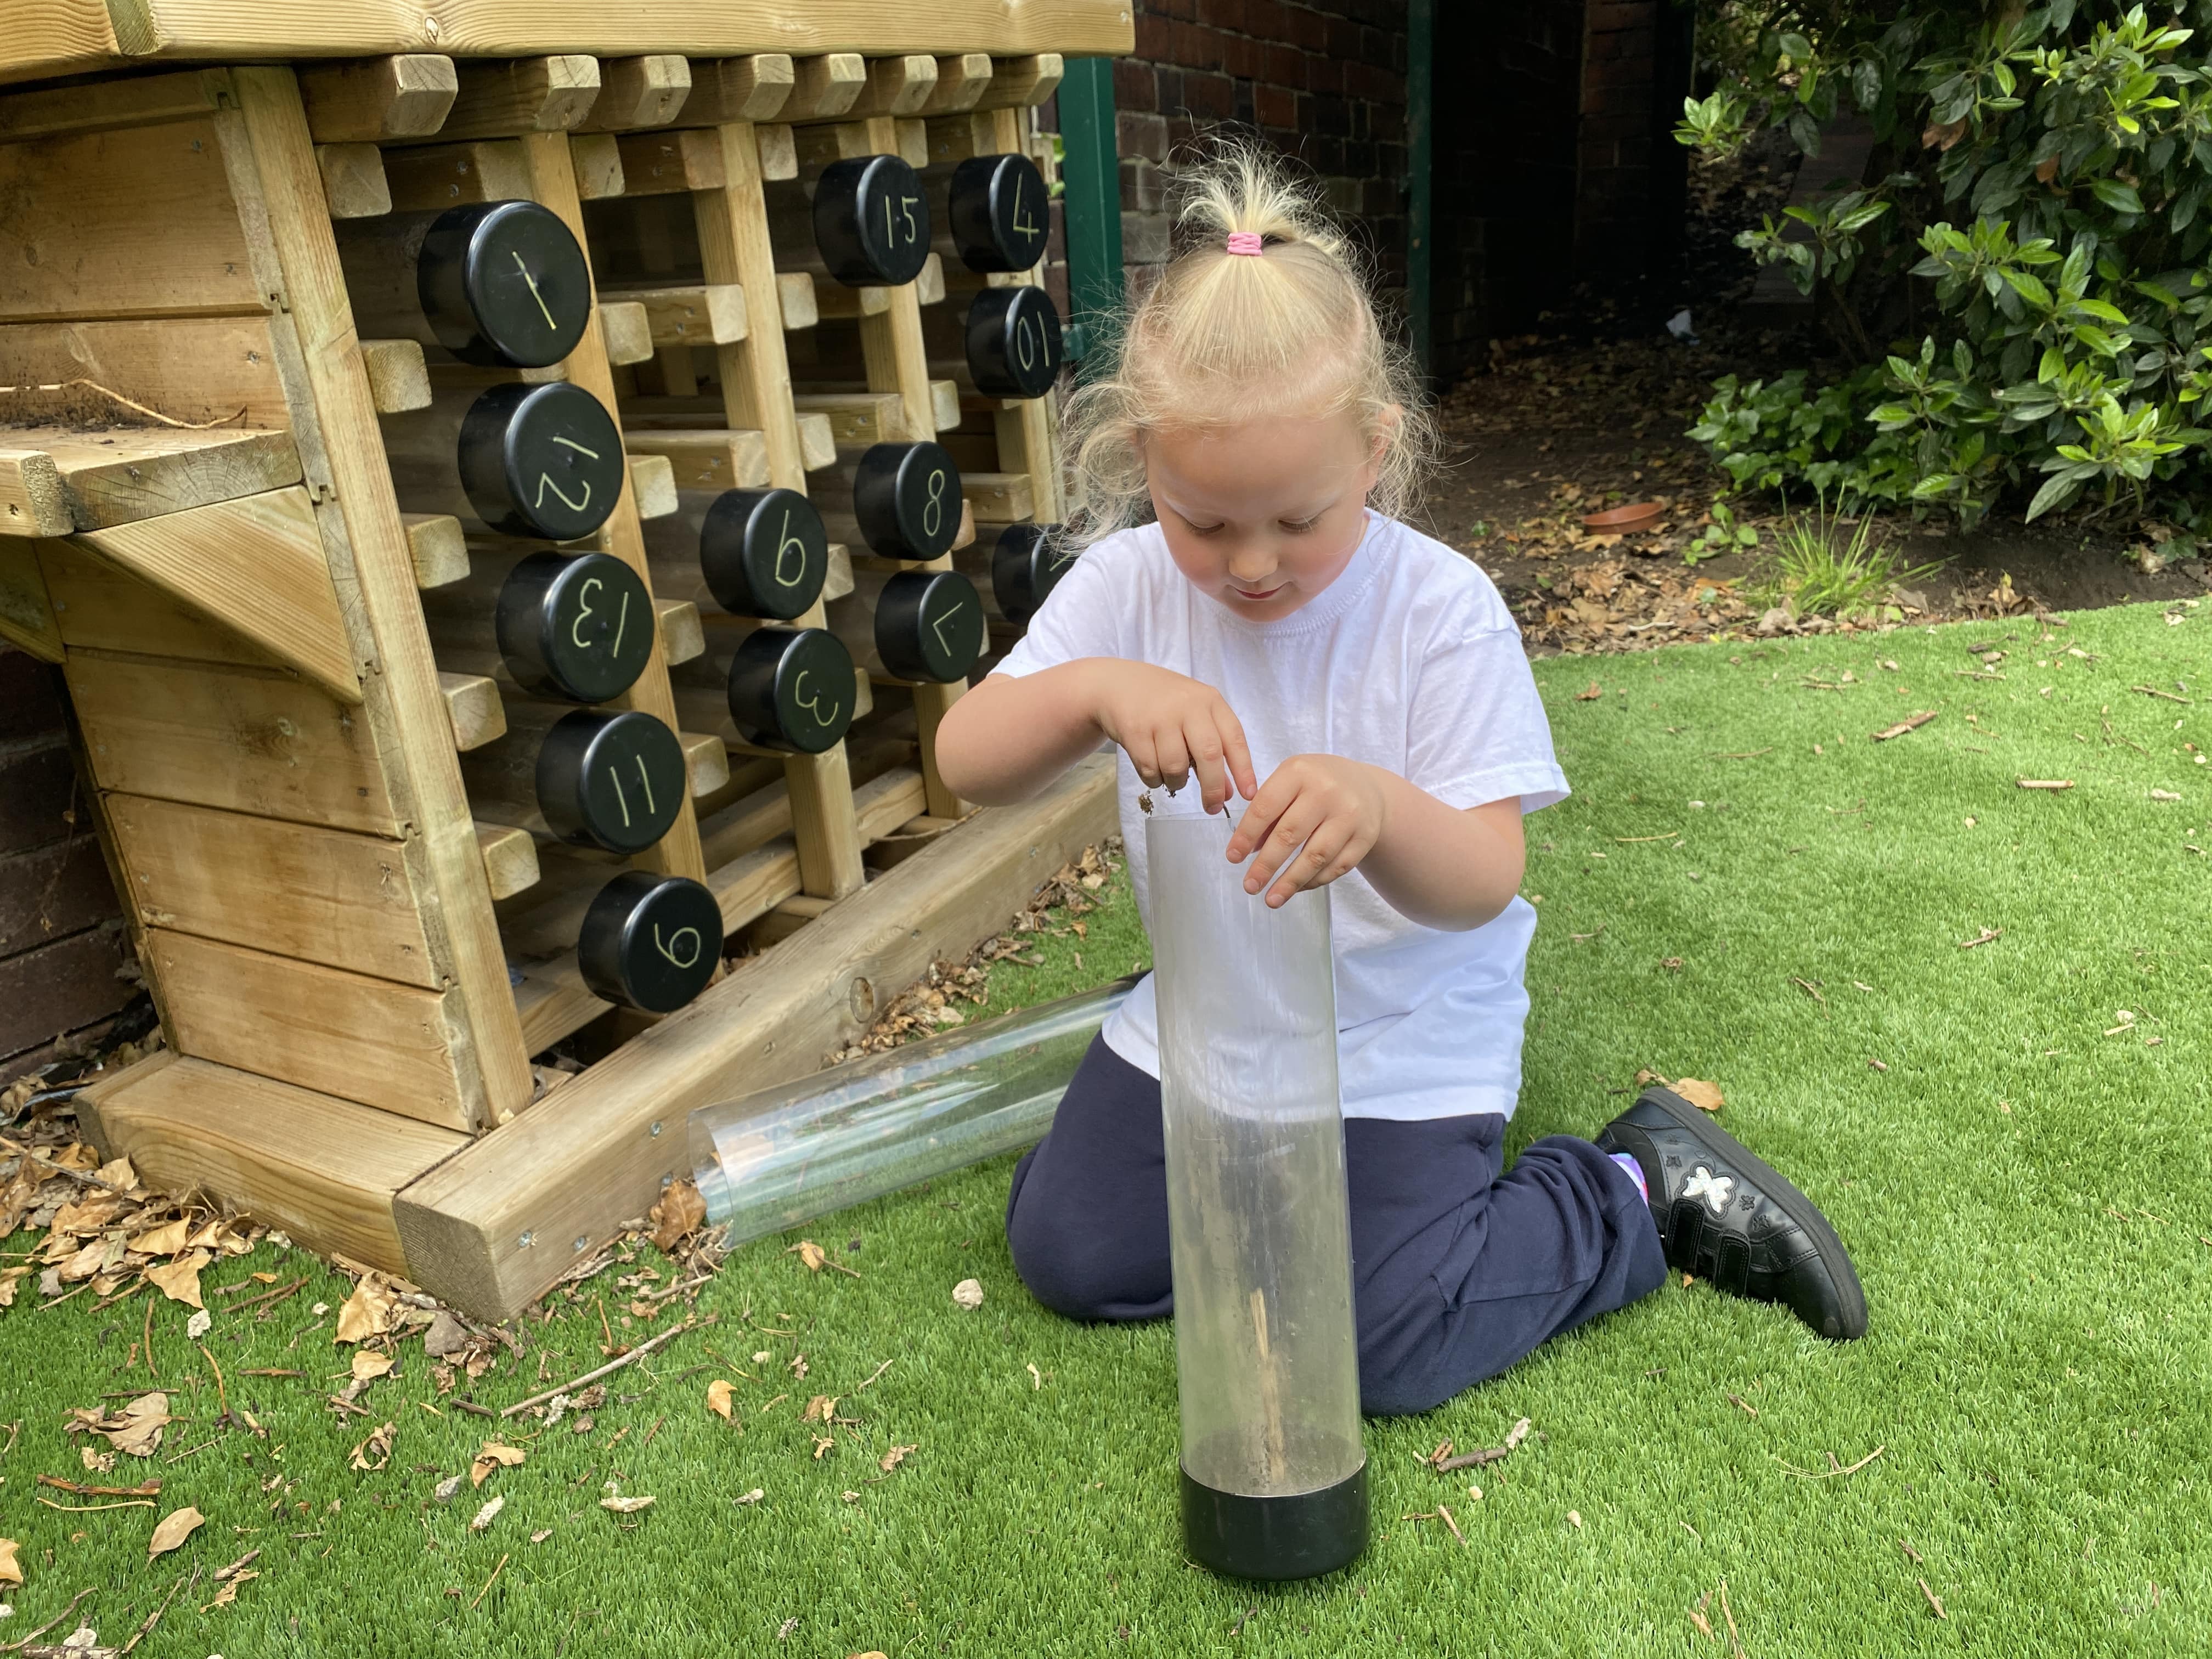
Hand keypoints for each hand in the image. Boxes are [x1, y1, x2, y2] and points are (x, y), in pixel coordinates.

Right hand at [1088, 662, 1256, 813]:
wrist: (1120, 684)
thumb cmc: (1166, 705)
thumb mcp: (1196, 717)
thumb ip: (1215, 750)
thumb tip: (1229, 793)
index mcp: (1210, 701)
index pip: (1234, 738)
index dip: (1244, 769)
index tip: (1249, 795)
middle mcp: (1188, 706)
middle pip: (1209, 755)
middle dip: (1213, 788)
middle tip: (1212, 807)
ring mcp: (1160, 717)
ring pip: (1176, 767)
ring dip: (1177, 782)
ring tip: (1173, 777)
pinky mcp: (1135, 730)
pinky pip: (1150, 769)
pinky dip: (1154, 779)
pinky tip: (1153, 769)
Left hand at [1228, 754, 1387, 905]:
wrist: (1366, 787)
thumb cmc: (1316, 786)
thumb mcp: (1289, 784)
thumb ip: (1267, 812)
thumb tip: (1247, 850)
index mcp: (1299, 772)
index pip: (1266, 807)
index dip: (1246, 835)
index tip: (1232, 858)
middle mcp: (1327, 791)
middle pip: (1290, 834)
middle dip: (1266, 865)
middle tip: (1250, 886)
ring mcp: (1350, 815)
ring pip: (1315, 856)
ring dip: (1290, 881)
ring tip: (1271, 899)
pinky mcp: (1366, 837)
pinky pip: (1336, 866)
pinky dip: (1313, 881)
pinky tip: (1296, 888)